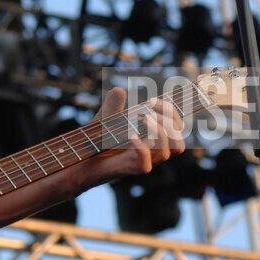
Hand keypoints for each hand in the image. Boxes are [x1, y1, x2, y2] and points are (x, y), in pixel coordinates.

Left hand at [68, 86, 185, 189]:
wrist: (80, 159)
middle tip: (148, 110)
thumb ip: (113, 104)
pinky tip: (130, 135)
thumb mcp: (105, 117)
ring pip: (168, 152)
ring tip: (144, 118)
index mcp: (153, 139)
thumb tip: (119, 90)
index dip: (171, 112)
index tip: (152, 99)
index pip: (176, 128)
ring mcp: (143, 161)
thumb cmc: (97, 139)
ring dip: (161, 132)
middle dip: (169, 121)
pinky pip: (146, 164)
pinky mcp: (130, 169)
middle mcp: (152, 152)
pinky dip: (141, 147)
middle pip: (178, 142)